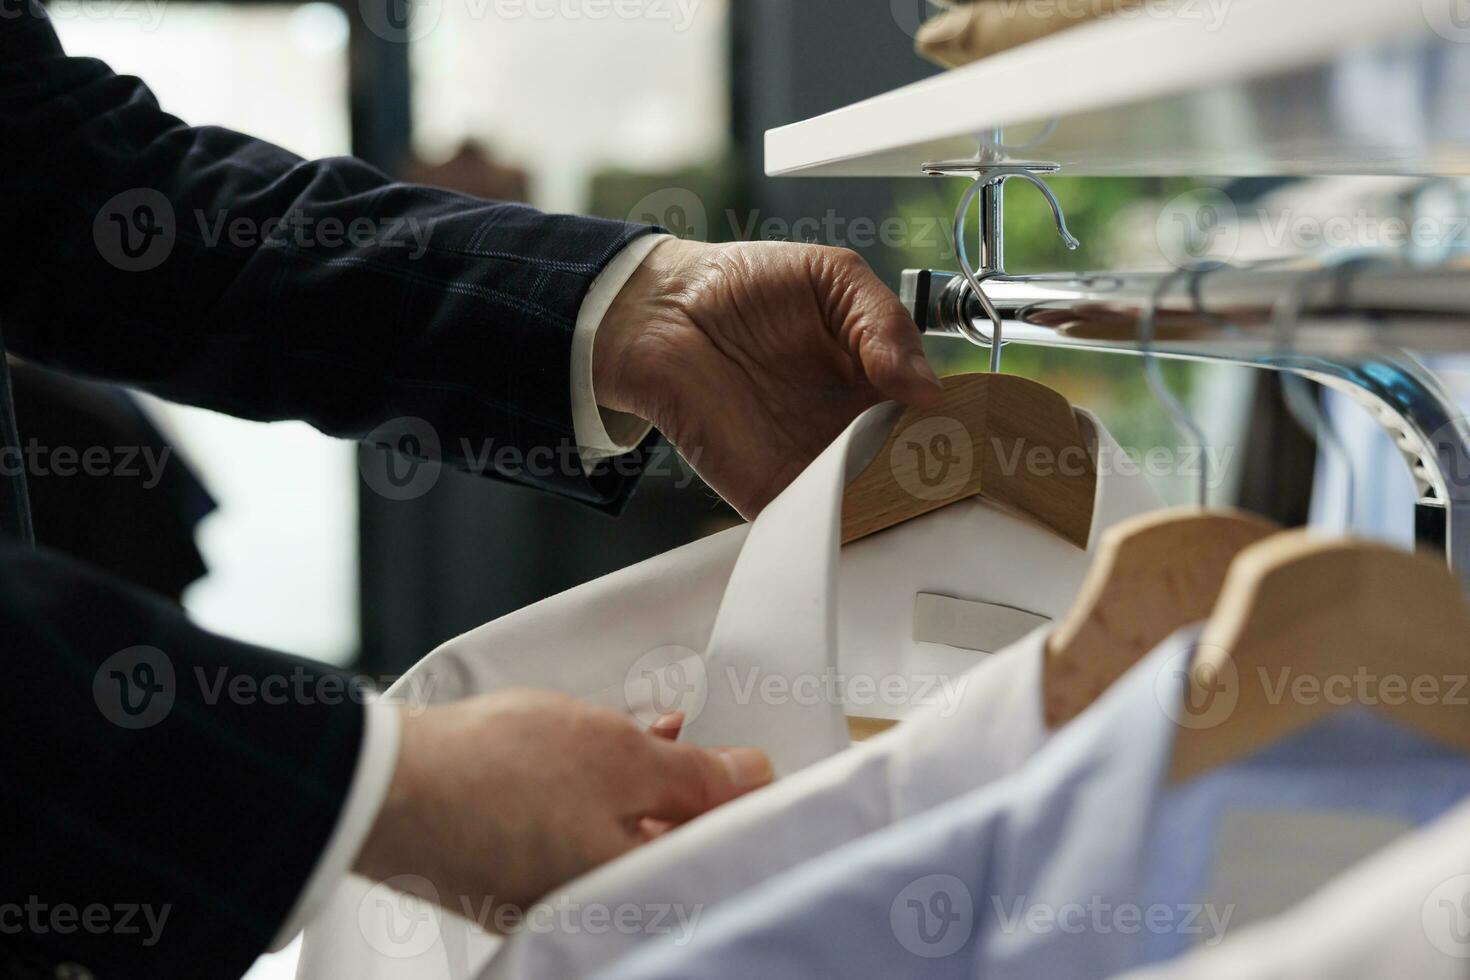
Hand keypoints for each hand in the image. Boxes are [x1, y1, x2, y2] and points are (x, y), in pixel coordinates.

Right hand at [354, 690, 771, 922]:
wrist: (389, 784)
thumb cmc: (500, 773)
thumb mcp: (622, 758)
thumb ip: (695, 775)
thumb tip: (753, 778)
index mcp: (628, 892)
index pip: (712, 854)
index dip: (735, 803)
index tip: (751, 766)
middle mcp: (588, 908)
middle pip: (663, 850)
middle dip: (685, 791)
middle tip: (696, 741)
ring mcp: (543, 895)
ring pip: (615, 837)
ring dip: (638, 786)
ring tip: (650, 732)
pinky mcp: (507, 875)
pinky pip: (569, 835)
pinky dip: (588, 796)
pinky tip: (590, 750)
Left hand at [596, 239, 943, 516]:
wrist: (660, 311)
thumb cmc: (742, 286)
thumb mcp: (833, 278)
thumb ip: (885, 324)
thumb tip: (927, 388)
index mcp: (876, 380)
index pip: (935, 416)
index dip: (961, 427)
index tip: (982, 435)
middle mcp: (853, 429)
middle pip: (915, 471)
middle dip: (941, 479)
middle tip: (960, 477)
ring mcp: (815, 466)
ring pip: (875, 506)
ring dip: (900, 509)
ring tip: (918, 497)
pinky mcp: (772, 494)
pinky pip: (816, 525)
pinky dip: (842, 529)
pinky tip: (864, 515)